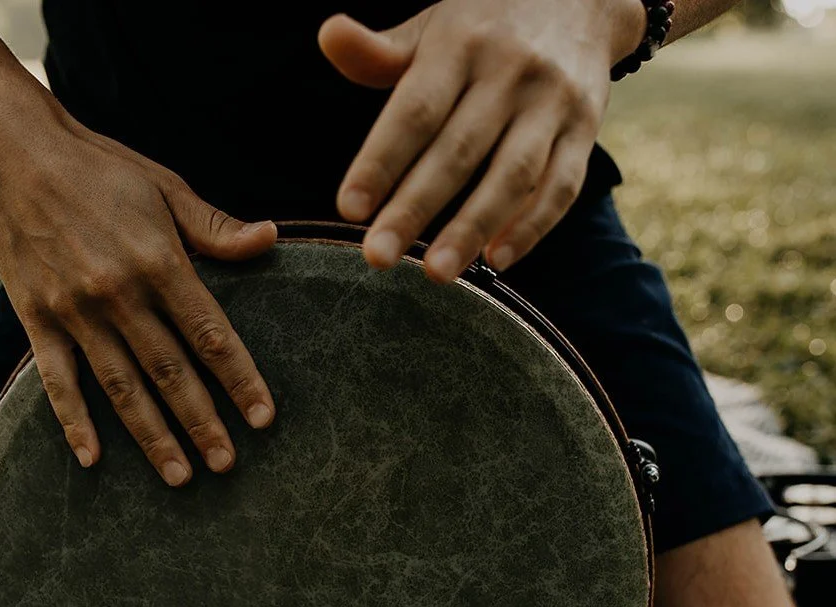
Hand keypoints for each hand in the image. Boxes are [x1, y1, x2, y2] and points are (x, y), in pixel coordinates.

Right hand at [0, 97, 278, 486]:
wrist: (14, 152)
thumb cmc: (101, 170)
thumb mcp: (166, 187)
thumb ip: (215, 227)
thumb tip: (270, 239)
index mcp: (160, 261)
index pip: (211, 335)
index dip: (240, 380)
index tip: (263, 418)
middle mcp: (119, 293)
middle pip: (171, 372)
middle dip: (202, 423)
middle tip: (227, 464)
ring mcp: (76, 311)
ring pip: (123, 387)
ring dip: (153, 436)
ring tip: (180, 475)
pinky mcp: (38, 319)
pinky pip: (58, 380)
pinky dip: (73, 422)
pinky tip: (92, 460)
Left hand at [319, 0, 645, 282]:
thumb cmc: (486, 24)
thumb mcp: (434, 26)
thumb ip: (384, 52)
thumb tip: (329, 38)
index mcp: (461, 44)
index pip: (414, 111)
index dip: (380, 161)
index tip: (349, 208)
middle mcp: (510, 70)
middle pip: (457, 151)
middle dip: (414, 208)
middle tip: (377, 257)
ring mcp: (553, 101)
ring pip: (512, 175)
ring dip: (472, 228)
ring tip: (435, 273)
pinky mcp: (585, 128)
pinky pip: (562, 186)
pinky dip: (533, 227)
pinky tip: (497, 260)